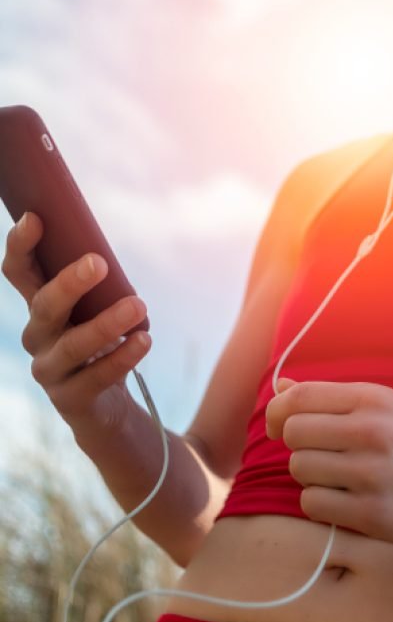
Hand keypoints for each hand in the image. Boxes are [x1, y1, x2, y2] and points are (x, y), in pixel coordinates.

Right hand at [1, 212, 150, 436]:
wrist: (107, 403)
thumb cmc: (102, 340)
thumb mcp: (97, 305)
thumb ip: (96, 279)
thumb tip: (106, 246)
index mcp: (40, 305)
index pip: (19, 271)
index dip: (21, 245)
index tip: (36, 218)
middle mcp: (37, 335)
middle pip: (44, 306)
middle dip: (69, 283)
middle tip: (100, 263)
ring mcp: (49, 369)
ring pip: (73, 344)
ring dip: (106, 323)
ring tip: (139, 306)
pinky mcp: (69, 399)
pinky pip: (95, 377)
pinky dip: (122, 357)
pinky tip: (143, 341)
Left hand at [266, 378, 392, 551]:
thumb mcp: (388, 406)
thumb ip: (333, 398)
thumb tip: (281, 387)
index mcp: (374, 399)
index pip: (300, 396)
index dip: (277, 410)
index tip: (277, 424)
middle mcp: (372, 432)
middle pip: (294, 433)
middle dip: (296, 444)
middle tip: (317, 453)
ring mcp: (372, 475)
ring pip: (299, 469)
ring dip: (310, 475)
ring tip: (338, 477)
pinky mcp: (373, 515)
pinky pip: (313, 505)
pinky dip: (320, 504)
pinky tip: (344, 499)